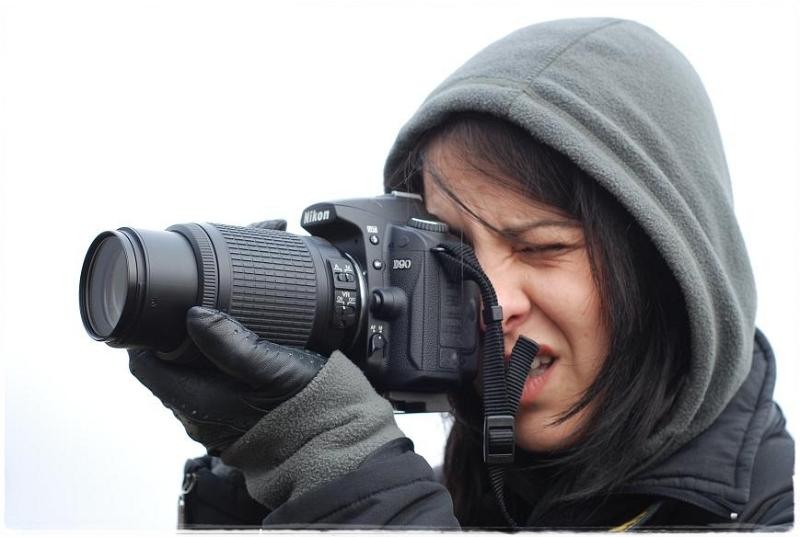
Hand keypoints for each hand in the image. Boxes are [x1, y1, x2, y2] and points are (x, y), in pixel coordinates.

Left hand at [129, 306, 325, 454]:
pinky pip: (204, 393)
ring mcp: (211, 425)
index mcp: (199, 403)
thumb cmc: (307, 405)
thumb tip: (194, 314)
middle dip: (169, 343)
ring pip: (183, 382)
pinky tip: (233, 357)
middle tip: (191, 311)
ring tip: (216, 331)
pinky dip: (209, 371)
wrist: (332, 439)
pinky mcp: (227, 426)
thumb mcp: (272, 366)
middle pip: (162, 372)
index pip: (145, 367)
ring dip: (191, 357)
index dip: (144, 337)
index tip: (158, 311)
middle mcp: (197, 418)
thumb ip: (232, 342)